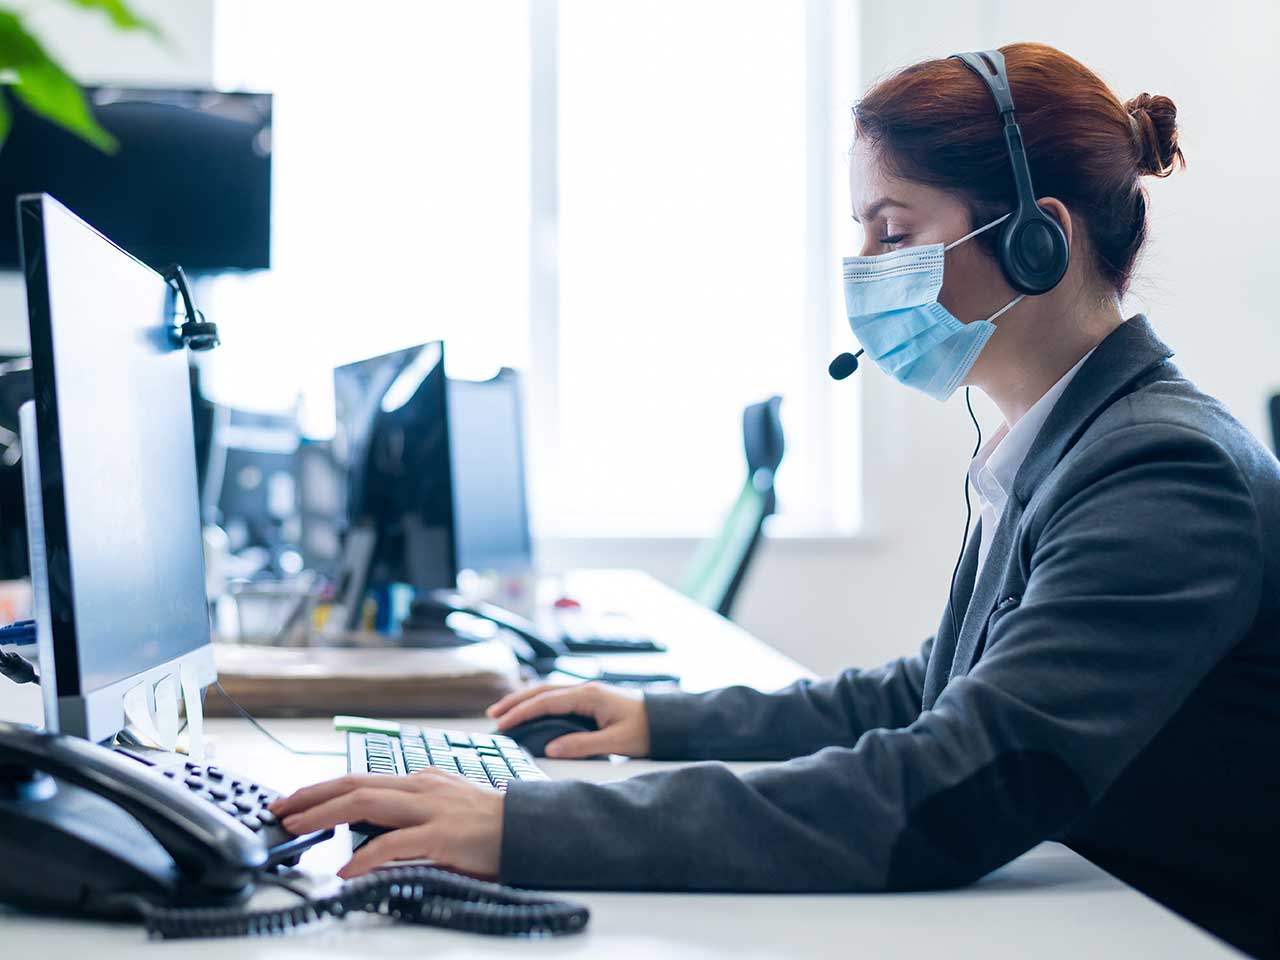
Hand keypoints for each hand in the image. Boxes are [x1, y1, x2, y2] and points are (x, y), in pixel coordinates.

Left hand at [268, 770, 503, 878]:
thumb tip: (373, 826)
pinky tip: (347, 870)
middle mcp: (421, 787)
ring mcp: (431, 808)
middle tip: (279, 809)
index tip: (294, 801)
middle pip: (355, 783)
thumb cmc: (489, 825)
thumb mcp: (445, 807)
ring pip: (366, 802)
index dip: (322, 789)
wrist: (530, 830)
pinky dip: (365, 856)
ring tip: (297, 828)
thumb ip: (411, 811)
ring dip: (325, 813)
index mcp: (420, 781)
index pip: (361, 779)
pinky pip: (394, 843)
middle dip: (312, 795)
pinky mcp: (442, 835)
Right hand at [486, 680, 650, 757]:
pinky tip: (532, 710)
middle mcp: (586, 689)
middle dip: (516, 702)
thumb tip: (550, 750)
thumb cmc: (647, 730)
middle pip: (542, 691)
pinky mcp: (592, 699)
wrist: (670, 721)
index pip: (546, 702)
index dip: (522, 713)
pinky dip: (539, 702)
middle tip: (493, 715)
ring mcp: (589, 692)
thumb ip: (582, 746)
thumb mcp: (616, 743)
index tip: (502, 724)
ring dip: (526, 700)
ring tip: (505, 712)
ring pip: (548, 691)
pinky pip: (558, 697)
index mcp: (589, 696)